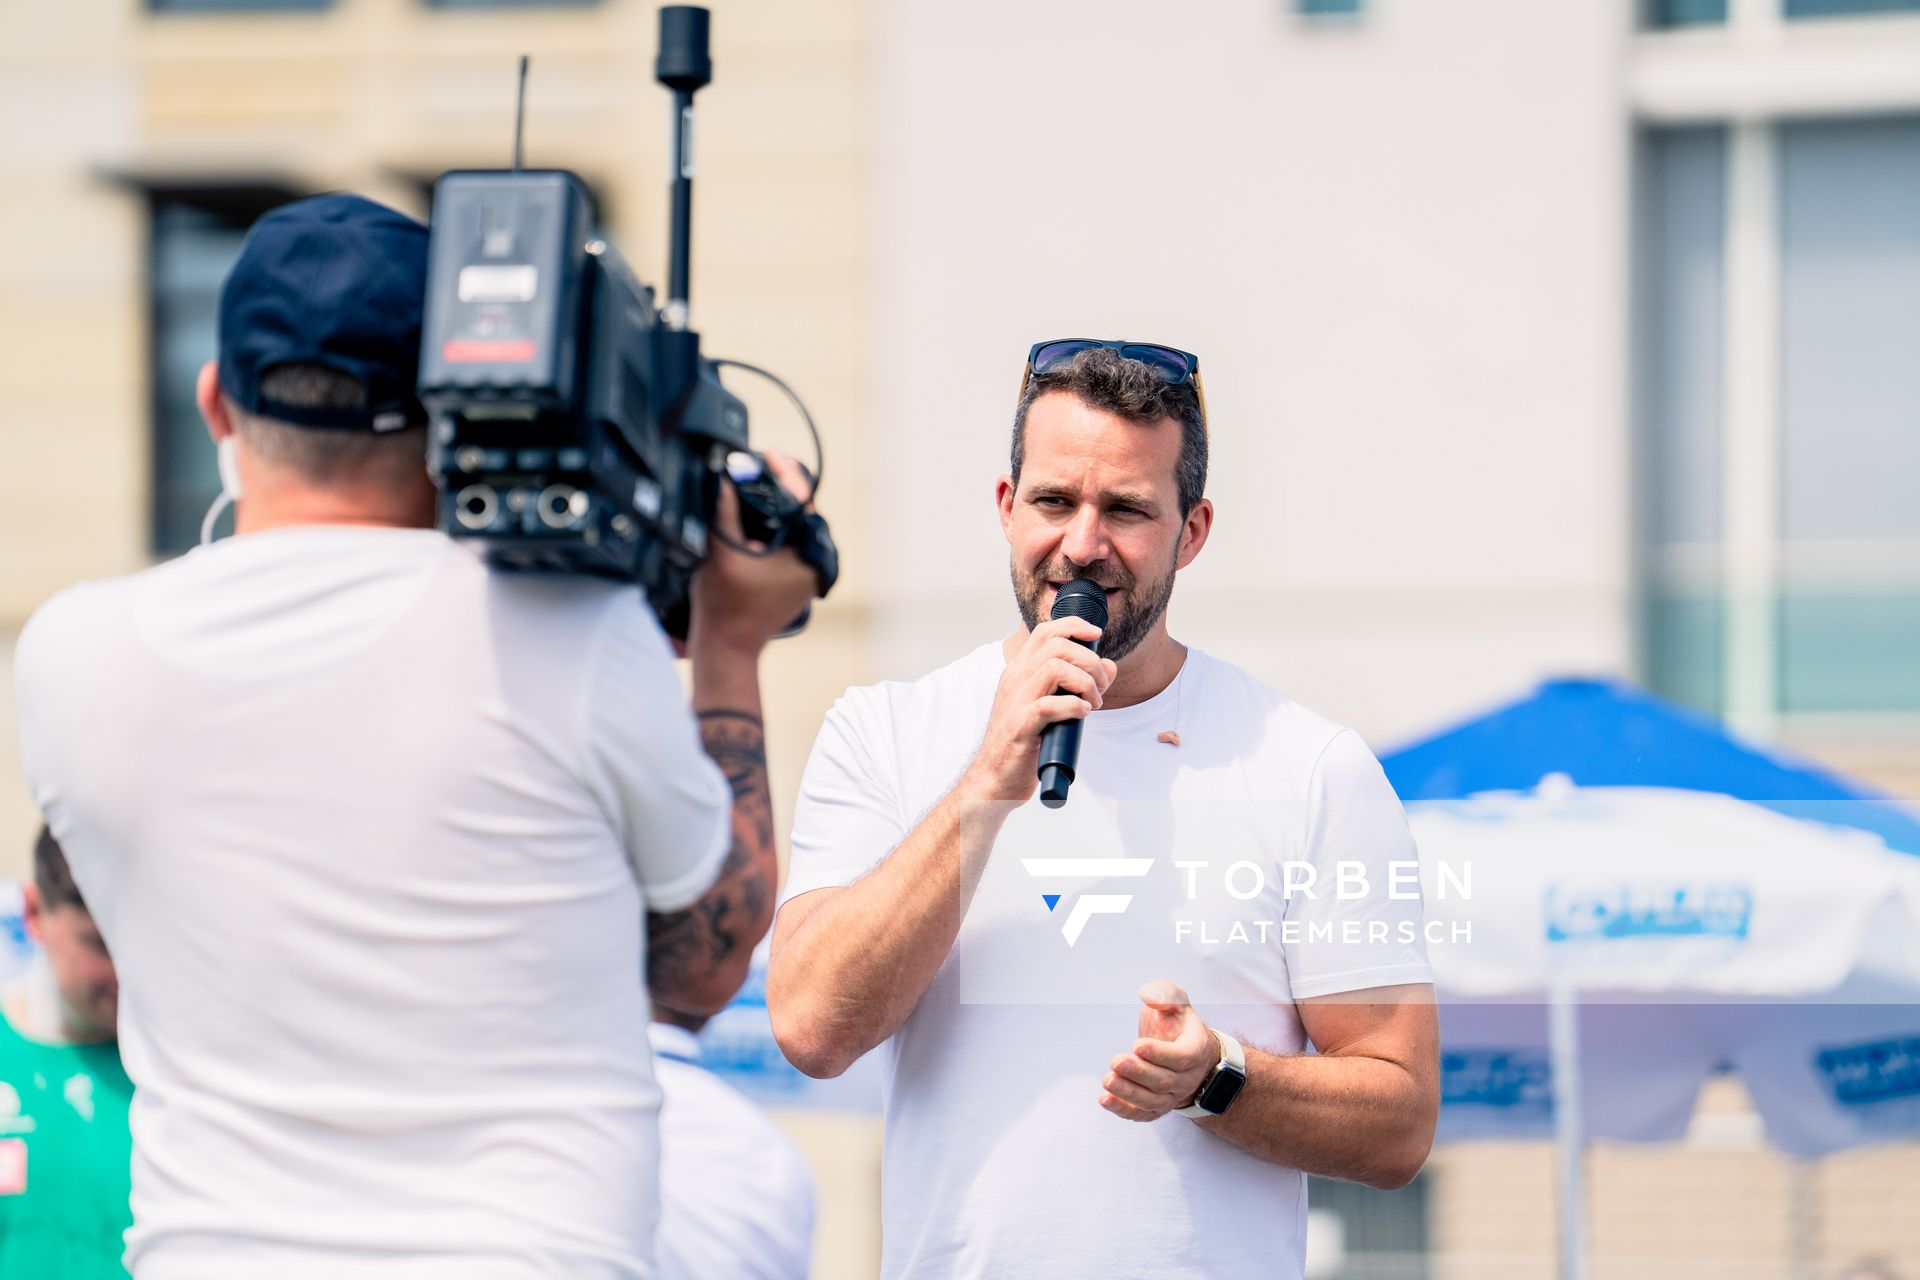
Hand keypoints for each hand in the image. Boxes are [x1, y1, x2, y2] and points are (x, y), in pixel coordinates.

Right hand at [686, 452, 820, 657]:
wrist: (725, 648)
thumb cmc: (725, 606)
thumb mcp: (721, 551)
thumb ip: (724, 511)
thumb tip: (724, 476)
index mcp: (810, 557)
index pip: (804, 501)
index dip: (786, 472)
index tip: (769, 454)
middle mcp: (816, 565)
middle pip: (801, 511)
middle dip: (779, 486)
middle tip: (758, 464)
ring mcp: (807, 574)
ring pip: (794, 527)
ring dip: (775, 505)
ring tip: (753, 483)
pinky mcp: (794, 581)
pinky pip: (788, 543)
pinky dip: (772, 527)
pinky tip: (751, 514)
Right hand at [958, 618, 1115, 808]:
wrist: (994, 777)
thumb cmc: (1023, 741)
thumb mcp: (1051, 705)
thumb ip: (1080, 684)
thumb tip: (1110, 666)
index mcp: (1019, 671)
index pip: (1045, 631)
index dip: (1074, 626)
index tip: (1096, 635)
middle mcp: (1015, 679)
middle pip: (1058, 646)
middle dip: (1090, 661)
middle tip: (1100, 686)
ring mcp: (1016, 701)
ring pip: (1056, 668)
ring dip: (1086, 683)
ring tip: (1093, 703)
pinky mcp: (1021, 725)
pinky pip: (1051, 705)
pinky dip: (1074, 706)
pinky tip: (1082, 714)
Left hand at [1099, 980, 1218, 1122]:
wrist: (1184, 1051)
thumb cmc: (1176, 1022)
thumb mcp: (1175, 1000)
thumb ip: (1165, 993)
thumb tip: (1149, 996)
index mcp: (1195, 1049)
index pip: (1182, 1057)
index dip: (1160, 1053)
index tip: (1136, 1044)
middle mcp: (1187, 1077)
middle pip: (1164, 1081)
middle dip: (1139, 1072)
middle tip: (1116, 1061)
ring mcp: (1172, 1096)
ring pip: (1153, 1101)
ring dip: (1129, 1093)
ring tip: (1107, 1080)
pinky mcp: (1156, 1107)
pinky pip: (1142, 1114)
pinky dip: (1123, 1110)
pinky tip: (1105, 1099)